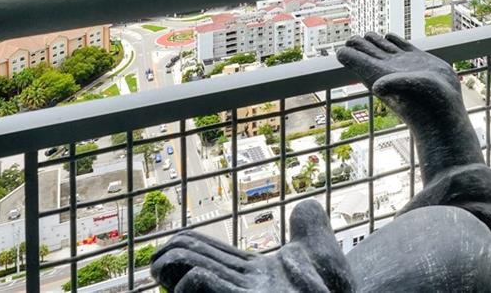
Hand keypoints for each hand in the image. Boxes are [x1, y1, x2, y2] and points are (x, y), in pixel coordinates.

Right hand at [151, 199, 353, 292]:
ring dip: (178, 273)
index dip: (182, 249)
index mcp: (251, 276)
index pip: (206, 257)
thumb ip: (309, 226)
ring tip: (168, 267)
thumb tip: (304, 207)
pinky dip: (197, 285)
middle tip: (158, 262)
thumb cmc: (332, 290)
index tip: (166, 248)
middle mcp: (241, 291)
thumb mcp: (321, 253)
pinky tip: (195, 278)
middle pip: (192, 270)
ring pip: (194, 287)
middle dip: (169, 265)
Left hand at [336, 33, 461, 117]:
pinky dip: (393, 39)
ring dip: (373, 41)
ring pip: (382, 47)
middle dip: (357, 44)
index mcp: (377, 73)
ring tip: (365, 36)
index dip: (347, 52)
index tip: (342, 46)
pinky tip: (388, 36)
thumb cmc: (427, 104)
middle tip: (350, 38)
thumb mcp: (409, 90)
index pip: (354, 59)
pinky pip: (401, 45)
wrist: (447, 110)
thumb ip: (393, 84)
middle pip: (365, 52)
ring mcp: (402, 63)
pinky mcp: (419, 59)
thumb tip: (376, 86)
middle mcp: (387, 69)